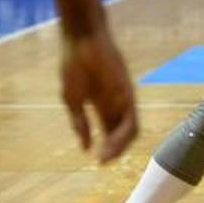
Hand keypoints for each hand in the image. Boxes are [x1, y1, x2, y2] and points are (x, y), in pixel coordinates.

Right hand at [60, 28, 137, 161]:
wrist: (82, 40)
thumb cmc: (73, 64)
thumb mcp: (72, 99)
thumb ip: (79, 123)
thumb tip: (84, 147)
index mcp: (101, 105)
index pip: (109, 132)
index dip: (105, 147)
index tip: (96, 161)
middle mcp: (115, 104)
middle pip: (121, 134)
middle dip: (114, 151)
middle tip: (103, 162)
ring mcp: (123, 99)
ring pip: (129, 130)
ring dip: (120, 146)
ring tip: (107, 156)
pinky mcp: (128, 93)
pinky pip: (131, 118)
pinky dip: (123, 134)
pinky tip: (111, 142)